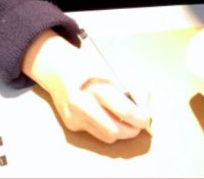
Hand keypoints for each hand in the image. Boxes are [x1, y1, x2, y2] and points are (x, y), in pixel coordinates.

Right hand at [22, 29, 150, 142]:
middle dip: (131, 131)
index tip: (146, 118)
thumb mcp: (108, 72)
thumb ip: (126, 89)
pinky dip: (106, 129)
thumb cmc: (86, 68)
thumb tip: (145, 104)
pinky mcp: (71, 125)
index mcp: (95, 87)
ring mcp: (75, 117)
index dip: (139, 118)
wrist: (56, 70)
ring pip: (106, 136)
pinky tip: (106, 118)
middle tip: (139, 125)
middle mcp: (83, 105)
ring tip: (127, 124)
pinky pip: (95, 133)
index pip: (123, 110)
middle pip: (115, 129)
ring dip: (120, 133)